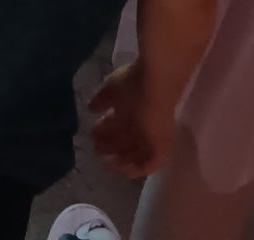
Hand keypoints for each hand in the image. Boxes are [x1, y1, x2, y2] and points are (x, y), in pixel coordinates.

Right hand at [90, 59, 174, 178]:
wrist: (156, 85)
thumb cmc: (132, 82)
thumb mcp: (110, 88)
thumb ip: (101, 100)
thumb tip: (91, 109)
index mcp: (132, 108)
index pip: (118, 123)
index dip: (104, 129)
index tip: (92, 133)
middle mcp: (142, 123)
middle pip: (126, 139)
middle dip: (110, 146)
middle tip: (97, 149)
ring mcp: (153, 136)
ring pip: (137, 154)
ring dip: (122, 161)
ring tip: (107, 164)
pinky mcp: (162, 147)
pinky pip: (150, 164)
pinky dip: (137, 170)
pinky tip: (122, 170)